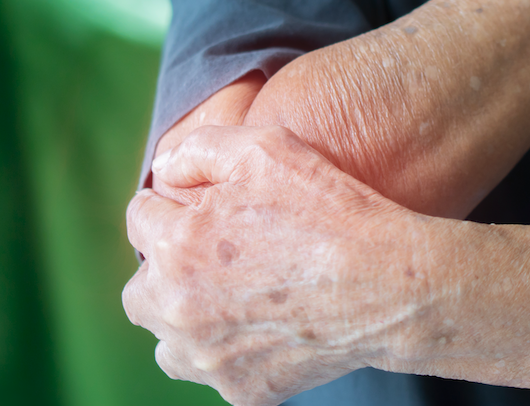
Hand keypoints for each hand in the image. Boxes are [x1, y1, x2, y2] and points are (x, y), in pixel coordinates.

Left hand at [123, 125, 426, 405]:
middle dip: (166, 268)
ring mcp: (209, 358)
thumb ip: (199, 150)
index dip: (175, 206)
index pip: (140, 218)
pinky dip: (226, 353)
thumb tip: (162, 168)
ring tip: (231, 297)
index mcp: (176, 246)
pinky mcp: (242, 390)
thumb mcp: (267, 148)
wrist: (389, 285)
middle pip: (139, 289)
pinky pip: (212, 371)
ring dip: (185, 318)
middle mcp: (179, 309)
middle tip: (215, 255)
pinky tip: (262, 326)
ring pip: (166, 341)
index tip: (207, 208)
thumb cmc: (330, 211)